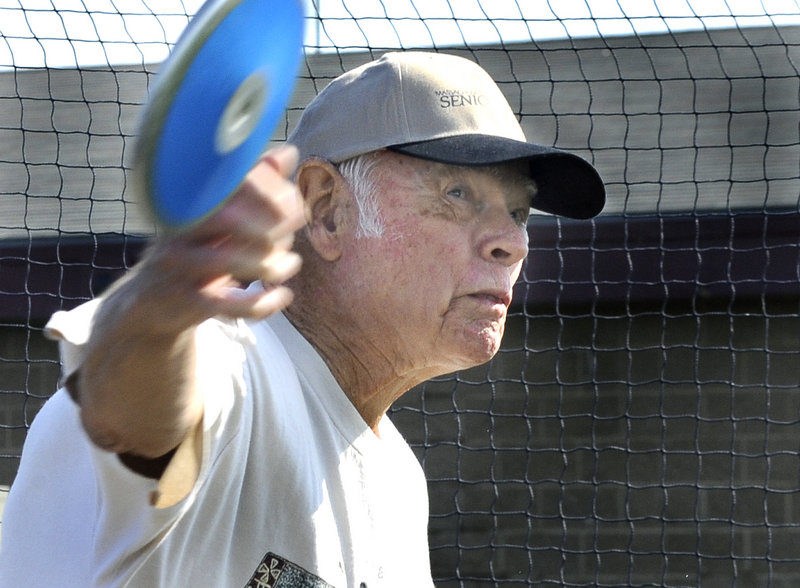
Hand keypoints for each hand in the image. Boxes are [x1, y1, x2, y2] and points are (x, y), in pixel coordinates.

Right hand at [75, 145, 305, 457]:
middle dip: (273, 228)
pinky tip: (284, 295)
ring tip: (290, 265)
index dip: (270, 192)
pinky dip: (265, 303)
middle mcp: (180, 228)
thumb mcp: (220, 214)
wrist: (151, 302)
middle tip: (291, 237)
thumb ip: (255, 185)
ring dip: (273, 265)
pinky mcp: (187, 302)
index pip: (229, 183)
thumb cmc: (197, 249)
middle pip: (229, 218)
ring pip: (231, 262)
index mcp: (191, 200)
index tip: (295, 204)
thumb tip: (289, 153)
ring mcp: (180, 266)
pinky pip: (230, 305)